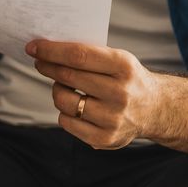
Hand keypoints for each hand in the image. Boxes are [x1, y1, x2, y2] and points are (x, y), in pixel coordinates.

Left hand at [28, 39, 162, 149]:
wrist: (154, 109)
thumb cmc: (127, 79)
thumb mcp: (118, 59)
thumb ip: (89, 55)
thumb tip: (46, 50)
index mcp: (124, 67)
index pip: (79, 55)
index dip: (51, 51)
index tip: (33, 47)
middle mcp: (120, 93)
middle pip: (69, 77)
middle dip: (48, 67)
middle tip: (39, 62)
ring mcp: (113, 118)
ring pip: (64, 101)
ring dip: (57, 91)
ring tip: (64, 86)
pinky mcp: (105, 138)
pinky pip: (67, 123)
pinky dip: (65, 112)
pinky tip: (75, 106)